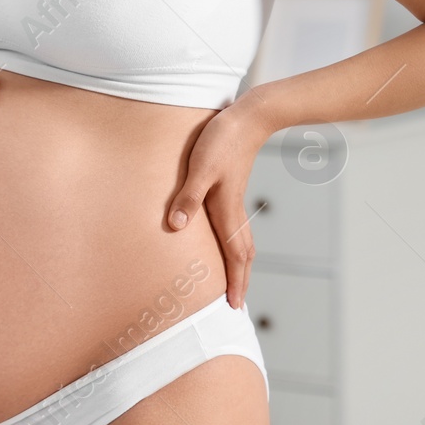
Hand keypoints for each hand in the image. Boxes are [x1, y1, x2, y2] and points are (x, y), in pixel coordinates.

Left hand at [165, 92, 279, 309]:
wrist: (248, 118)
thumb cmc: (222, 140)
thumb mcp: (200, 168)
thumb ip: (188, 197)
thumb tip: (176, 227)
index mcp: (227, 210)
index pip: (235, 255)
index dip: (235, 281)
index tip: (234, 306)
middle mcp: (234, 209)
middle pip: (243, 254)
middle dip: (241, 280)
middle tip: (236, 304)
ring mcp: (234, 199)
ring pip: (242, 240)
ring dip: (239, 264)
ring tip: (234, 280)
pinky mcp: (231, 189)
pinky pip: (236, 226)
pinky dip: (234, 243)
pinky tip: (224, 240)